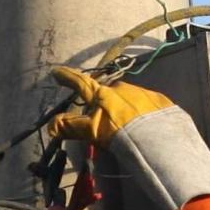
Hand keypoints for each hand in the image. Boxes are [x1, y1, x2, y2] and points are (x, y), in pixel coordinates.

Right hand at [45, 66, 176, 146]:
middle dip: (104, 102)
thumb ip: (71, 127)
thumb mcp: (92, 131)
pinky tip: (146, 126)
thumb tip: (50, 125)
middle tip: (106, 120)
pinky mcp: (159, 101)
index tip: (57, 72)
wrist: (159, 138)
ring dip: (124, 109)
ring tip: (129, 129)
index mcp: (102, 94)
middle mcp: (120, 88)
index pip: (80, 83)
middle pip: (107, 93)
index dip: (67, 77)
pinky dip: (142, 113)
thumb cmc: (120, 133)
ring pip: (127, 98)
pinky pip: (146, 105)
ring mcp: (141, 92)